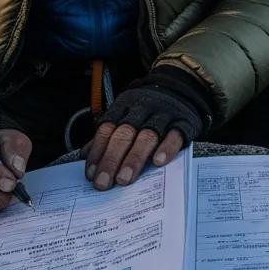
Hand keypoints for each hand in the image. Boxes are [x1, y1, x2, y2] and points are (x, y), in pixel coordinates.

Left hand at [82, 74, 208, 189]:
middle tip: (103, 183)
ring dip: (134, 158)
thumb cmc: (148, 109)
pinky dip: (166, 148)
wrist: (181, 86)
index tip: (91, 175)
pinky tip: (158, 162)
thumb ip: (108, 135)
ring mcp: (163, 115)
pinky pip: (175, 135)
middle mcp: (141, 110)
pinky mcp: (182, 121)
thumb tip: (86, 156)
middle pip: (124, 134)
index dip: (98, 152)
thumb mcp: (126, 113)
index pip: (106, 129)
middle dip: (111, 160)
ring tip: (125, 179)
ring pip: (146, 136)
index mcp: (124, 107)